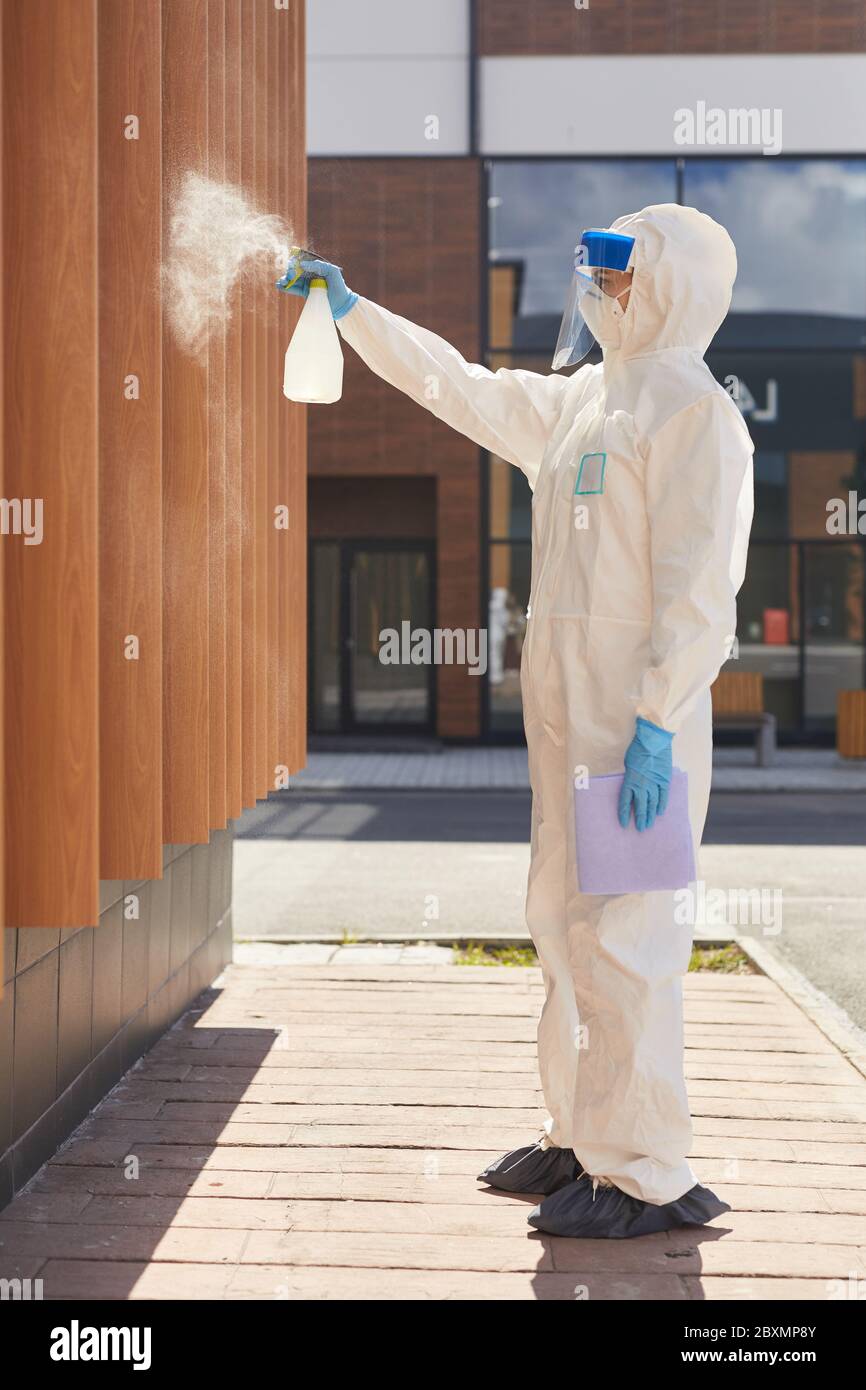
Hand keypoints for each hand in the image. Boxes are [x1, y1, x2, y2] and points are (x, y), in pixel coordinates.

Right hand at [276, 255, 356, 320]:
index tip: (292, 265)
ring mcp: (307, 283)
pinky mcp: (305, 293)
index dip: (295, 262)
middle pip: (296, 270)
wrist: (341, 303)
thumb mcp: (331, 271)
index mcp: (316, 266)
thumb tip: (301, 265)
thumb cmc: (339, 285)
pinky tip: (280, 286)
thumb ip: (318, 265)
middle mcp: (310, 274)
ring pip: (293, 280)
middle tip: (290, 276)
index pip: (302, 262)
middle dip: (290, 272)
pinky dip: (286, 288)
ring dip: (285, 279)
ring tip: (282, 282)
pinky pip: (294, 289)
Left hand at [618, 717, 673, 831]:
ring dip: (650, 815)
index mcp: (629, 781)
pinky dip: (662, 805)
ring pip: (652, 804)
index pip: (625, 802)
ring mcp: (654, 784)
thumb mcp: (628, 764)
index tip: (624, 824)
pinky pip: (663, 796)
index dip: (624, 814)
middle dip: (639, 818)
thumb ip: (630, 777)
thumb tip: (632, 787)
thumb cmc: (637, 749)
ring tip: (649, 825)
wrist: (654, 741)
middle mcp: (641, 785)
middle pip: (640, 806)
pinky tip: (660, 812)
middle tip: (640, 828)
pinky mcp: (665, 780)